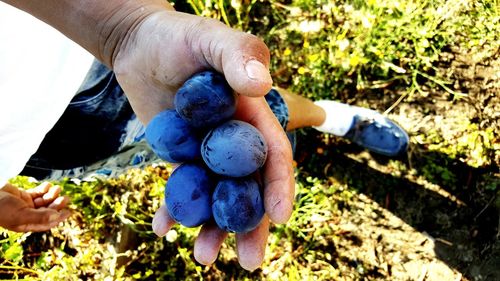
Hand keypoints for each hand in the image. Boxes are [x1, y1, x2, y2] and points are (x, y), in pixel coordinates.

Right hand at [0, 182, 70, 231]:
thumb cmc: (2, 208)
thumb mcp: (21, 214)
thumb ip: (39, 216)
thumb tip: (57, 217)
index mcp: (27, 224)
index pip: (47, 222)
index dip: (58, 218)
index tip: (69, 211)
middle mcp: (27, 215)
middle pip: (47, 210)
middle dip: (57, 204)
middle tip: (66, 197)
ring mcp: (26, 205)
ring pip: (44, 201)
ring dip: (52, 195)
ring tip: (57, 188)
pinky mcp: (23, 196)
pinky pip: (37, 193)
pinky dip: (43, 189)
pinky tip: (48, 185)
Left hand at [111, 10, 294, 269]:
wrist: (139, 45)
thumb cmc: (181, 36)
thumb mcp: (212, 38)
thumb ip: (239, 55)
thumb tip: (261, 84)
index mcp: (254, 116)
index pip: (273, 154)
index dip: (279, 184)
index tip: (279, 214)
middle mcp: (235, 140)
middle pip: (249, 188)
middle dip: (251, 224)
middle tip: (249, 261)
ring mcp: (207, 153)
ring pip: (216, 197)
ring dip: (212, 228)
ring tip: (202, 256)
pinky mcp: (181, 159)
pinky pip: (180, 190)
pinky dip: (173, 210)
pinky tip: (163, 228)